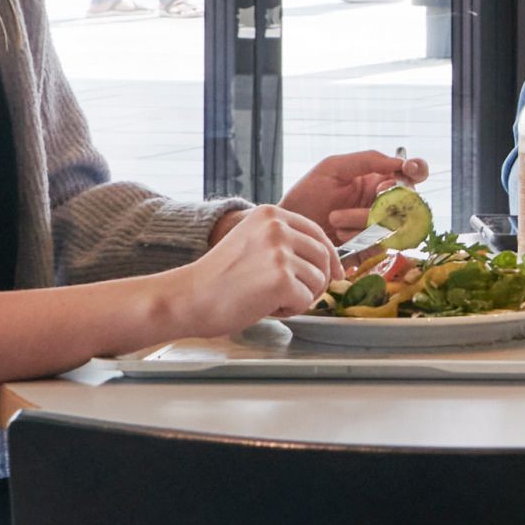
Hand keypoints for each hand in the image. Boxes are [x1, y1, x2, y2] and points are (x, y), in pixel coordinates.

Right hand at [165, 204, 336, 335]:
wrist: (188, 298)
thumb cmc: (219, 279)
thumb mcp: (253, 243)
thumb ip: (285, 244)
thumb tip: (329, 262)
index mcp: (270, 214)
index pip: (318, 233)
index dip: (330, 257)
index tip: (336, 274)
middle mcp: (277, 227)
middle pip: (324, 257)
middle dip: (315, 281)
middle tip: (290, 296)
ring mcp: (280, 251)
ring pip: (318, 281)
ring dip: (300, 297)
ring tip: (268, 299)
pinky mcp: (281, 278)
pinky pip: (306, 300)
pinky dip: (290, 310)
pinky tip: (265, 307)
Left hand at [282, 149, 421, 233]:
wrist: (288, 229)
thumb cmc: (307, 195)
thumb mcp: (332, 167)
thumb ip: (367, 159)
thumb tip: (400, 163)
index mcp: (378, 179)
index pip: (413, 172)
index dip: (417, 169)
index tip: (408, 169)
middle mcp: (385, 202)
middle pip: (409, 199)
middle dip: (390, 196)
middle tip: (376, 192)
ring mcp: (381, 226)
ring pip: (395, 222)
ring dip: (364, 218)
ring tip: (335, 219)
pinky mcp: (373, 249)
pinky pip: (382, 243)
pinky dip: (360, 237)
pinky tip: (339, 236)